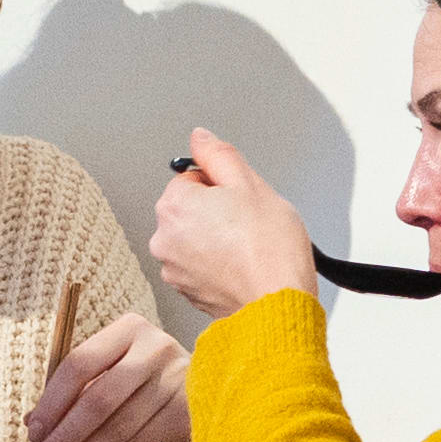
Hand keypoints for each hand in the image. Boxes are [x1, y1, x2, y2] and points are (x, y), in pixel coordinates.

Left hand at [25, 305, 194, 441]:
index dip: (52, 402)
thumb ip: (71, 390)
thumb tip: (32, 424)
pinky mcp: (184, 413)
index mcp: (128, 329)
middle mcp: (154, 350)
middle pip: (99, 400)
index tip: (32, 433)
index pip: (80, 364)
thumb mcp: (107, 370)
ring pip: (117, 429)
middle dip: (63, 438)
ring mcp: (173, 381)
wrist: (197, 385)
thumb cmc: (138, 375)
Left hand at [145, 128, 314, 335]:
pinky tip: (240, 266)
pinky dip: (216, 263)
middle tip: (246, 222)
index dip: (221, 184)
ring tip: (245, 247)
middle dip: (215, 210)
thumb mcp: (249, 183)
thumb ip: (218, 155)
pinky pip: (199, 265)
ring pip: (194, 238)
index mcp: (173, 206)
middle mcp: (164, 239)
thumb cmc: (269, 248)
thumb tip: (200, 138)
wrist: (277, 303)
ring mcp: (173, 269)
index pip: (190, 177)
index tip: (239, 198)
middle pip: (189, 208)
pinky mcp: (186, 292)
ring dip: (215, 237)